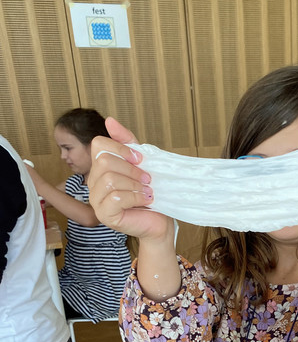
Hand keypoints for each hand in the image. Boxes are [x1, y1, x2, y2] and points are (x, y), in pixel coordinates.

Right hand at [88, 117, 173, 241]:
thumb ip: (126, 142)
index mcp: (100, 169)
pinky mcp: (104, 215)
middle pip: (104, 162)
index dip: (121, 148)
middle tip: (147, 179)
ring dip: (134, 184)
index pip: (99, 145)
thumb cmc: (150, 193)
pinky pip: (116, 197)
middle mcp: (93, 183)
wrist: (160, 221)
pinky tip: (145, 200)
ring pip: (109, 179)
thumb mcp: (141, 163)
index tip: (141, 159)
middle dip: (131, 169)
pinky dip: (135, 197)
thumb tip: (110, 121)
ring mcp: (96, 201)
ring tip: (147, 191)